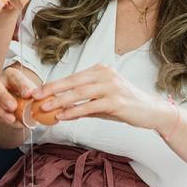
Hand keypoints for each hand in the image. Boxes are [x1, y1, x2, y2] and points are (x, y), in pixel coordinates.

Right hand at [0, 65, 40, 125]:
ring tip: (12, 119)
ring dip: (0, 111)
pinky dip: (3, 118)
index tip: (28, 95)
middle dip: (4, 97)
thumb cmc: (27, 93)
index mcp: (11, 75)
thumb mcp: (34, 91)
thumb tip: (36, 99)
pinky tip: (13, 122)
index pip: (14, 76)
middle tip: (13, 107)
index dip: (21, 85)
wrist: (23, 101)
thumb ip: (35, 94)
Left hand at [33, 64, 172, 130]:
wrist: (152, 112)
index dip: (53, 84)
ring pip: (79, 93)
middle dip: (51, 89)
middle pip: (72, 82)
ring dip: (59, 101)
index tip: (36, 91)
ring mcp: (111, 87)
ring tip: (44, 107)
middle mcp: (105, 75)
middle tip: (34, 96)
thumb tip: (60, 111)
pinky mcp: (116, 101)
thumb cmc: (126, 106)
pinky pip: (90, 105)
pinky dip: (74, 111)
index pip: (72, 77)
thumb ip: (83, 104)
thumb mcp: (102, 102)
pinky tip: (63, 116)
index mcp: (100, 71)